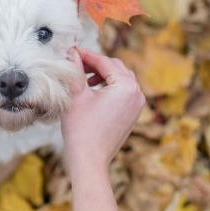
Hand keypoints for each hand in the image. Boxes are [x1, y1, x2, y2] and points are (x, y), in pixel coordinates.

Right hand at [62, 48, 145, 171]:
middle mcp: (136, 93)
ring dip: (103, 74)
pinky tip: (93, 90)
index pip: (104, 62)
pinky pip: (123, 91)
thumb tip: (71, 51)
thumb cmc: (81, 128)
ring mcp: (137, 105)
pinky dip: (110, 86)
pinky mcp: (133, 114)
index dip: (86, 55)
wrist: (89, 160)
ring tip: (83, 77)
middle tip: (76, 62)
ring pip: (121, 78)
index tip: (72, 50)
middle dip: (95, 63)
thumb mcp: (76, 93)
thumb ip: (75, 68)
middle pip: (115, 67)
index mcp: (125, 86)